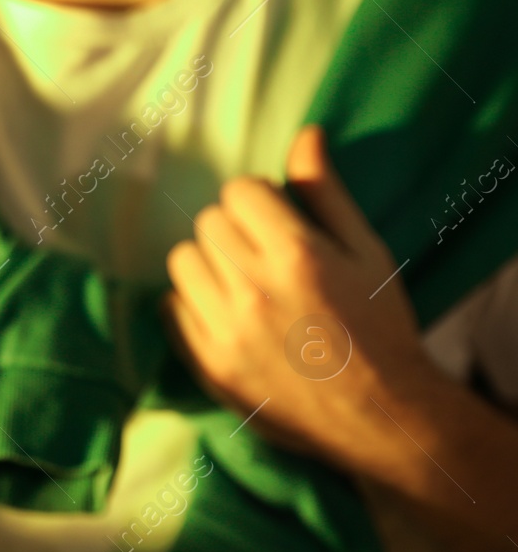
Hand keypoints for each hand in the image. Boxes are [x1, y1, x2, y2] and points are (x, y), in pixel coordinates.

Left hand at [163, 125, 433, 463]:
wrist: (382, 417)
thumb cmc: (380, 327)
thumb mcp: (366, 253)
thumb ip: (326, 193)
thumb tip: (304, 135)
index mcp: (296, 255)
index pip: (238, 191)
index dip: (258, 202)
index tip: (278, 222)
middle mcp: (253, 290)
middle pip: (208, 223)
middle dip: (235, 231)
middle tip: (266, 258)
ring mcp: (225, 331)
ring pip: (182, 262)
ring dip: (208, 265)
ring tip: (245, 286)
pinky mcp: (207, 365)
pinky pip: (170, 309)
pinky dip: (191, 305)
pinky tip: (227, 315)